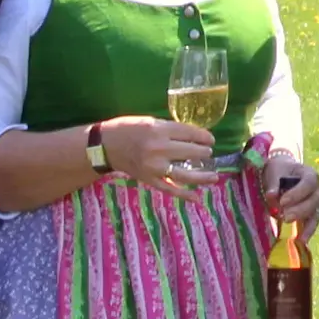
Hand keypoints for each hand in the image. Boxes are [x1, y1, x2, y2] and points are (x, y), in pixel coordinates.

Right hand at [98, 117, 217, 201]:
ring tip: (214, 176)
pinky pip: (170, 189)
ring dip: (201, 176)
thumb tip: (192, 136)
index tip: (211, 139)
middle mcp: (158, 149)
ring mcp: (154, 167)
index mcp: (158, 130)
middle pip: (189, 152)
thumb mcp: (149, 121)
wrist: (105, 146)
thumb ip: (169, 129)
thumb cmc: (127, 129)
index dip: (203, 136)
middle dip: (203, 152)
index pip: (188, 133)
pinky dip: (184, 195)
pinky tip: (197, 197)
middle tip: (209, 153)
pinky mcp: (149, 180)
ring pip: (184, 174)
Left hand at [260, 151, 318, 240]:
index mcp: (310, 174)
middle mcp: (317, 189)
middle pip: (312, 201)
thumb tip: (271, 195)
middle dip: (299, 210)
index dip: (297, 193)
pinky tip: (301, 241)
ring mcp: (316, 203)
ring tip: (289, 226)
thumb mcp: (275, 171)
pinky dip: (307, 232)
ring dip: (302, 222)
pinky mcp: (311, 214)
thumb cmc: (279, 170)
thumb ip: (273, 183)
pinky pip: (311, 224)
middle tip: (284, 216)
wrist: (283, 172)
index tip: (283, 201)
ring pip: (313, 214)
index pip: (308, 184)